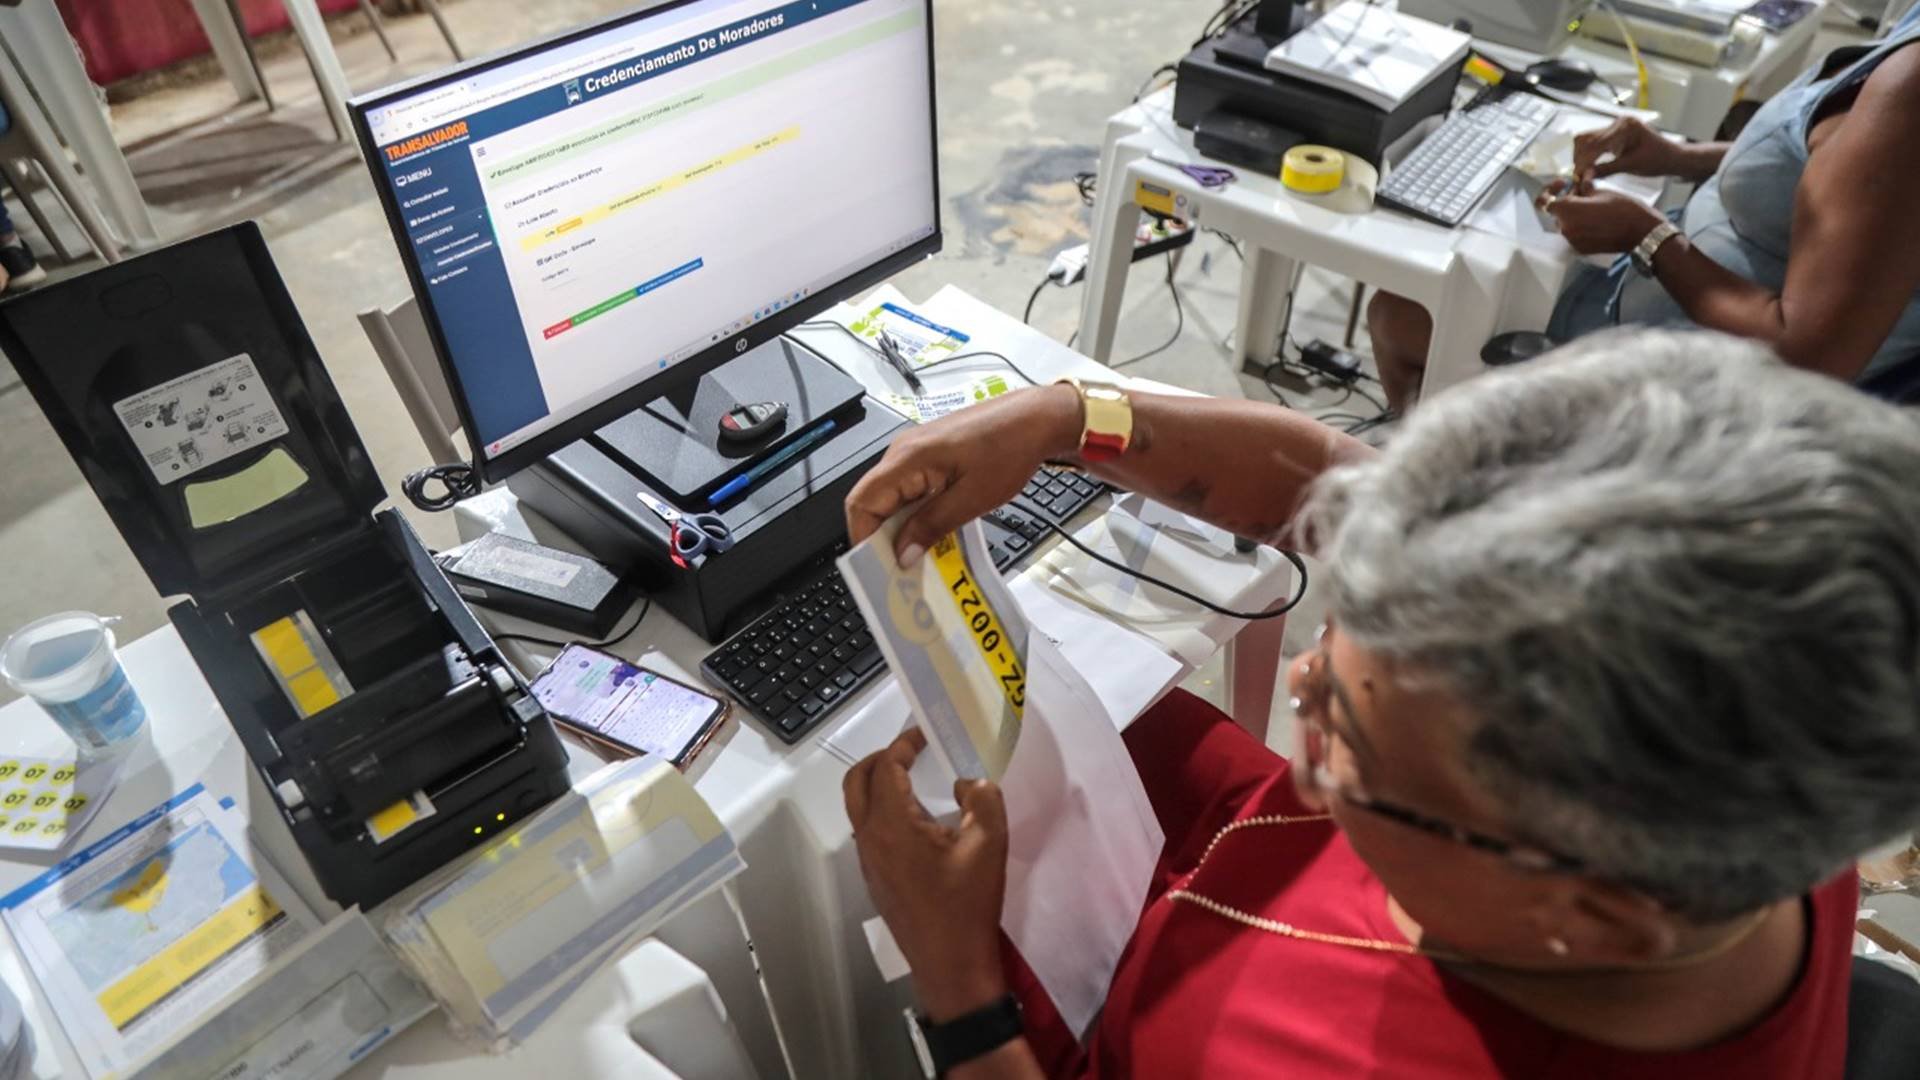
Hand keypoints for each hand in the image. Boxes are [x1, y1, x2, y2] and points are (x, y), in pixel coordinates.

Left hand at [844, 729, 1010, 1020]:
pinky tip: (918, 821)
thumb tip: (966, 782)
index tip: (925, 734)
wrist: (951, 962)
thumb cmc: (968, 902)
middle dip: (879, 758)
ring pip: (859, 809)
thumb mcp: (989, 842)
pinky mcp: (875, 879)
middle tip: (910, 750)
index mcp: (892, 824)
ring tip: (914, 780)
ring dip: (878, 786)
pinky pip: (869, 832)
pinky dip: (883, 812)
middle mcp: (870, 838)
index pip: (886, 768)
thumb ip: (982, 798)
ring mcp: (868, 861)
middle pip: (856, 783)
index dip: (903, 744)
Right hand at [846, 384, 1081, 565]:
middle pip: (872, 501)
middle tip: (900, 567)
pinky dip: (916, 512)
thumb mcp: (972, 498)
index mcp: (907, 457)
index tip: (877, 566)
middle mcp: (903, 451)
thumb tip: (903, 554)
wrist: (1035, 419)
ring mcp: (915, 451)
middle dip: (881, 537)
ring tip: (919, 554)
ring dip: (901, 527)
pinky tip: (934, 531)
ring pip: (892, 497)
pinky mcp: (929, 455)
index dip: (863, 537)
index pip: (861, 502)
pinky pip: (909, 488)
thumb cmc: (1009, 448)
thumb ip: (932, 526)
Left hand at [1540, 183, 1667, 255]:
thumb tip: (1582, 177)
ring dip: (1573, 213)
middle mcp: (1565, 228)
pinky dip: (1580, 224)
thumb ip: (1585, 186)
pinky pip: (1574, 233)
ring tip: (1592, 203)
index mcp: (1567, 211)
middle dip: (1566, 201)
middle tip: (1582, 190)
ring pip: (1565, 223)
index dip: (1550, 191)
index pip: (1544, 202)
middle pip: (1556, 212)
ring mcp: (1572, 241)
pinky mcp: (1581, 249)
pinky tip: (1595, 218)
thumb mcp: (1601, 191)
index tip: (1563, 184)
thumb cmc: (1622, 208)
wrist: (1640, 232)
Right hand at [1573, 118, 1678, 182]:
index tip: (1578, 175)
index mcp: (1626, 126)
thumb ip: (1607, 169)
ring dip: (1581, 156)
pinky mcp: (1614, 134)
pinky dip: (1588, 155)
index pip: (1596, 142)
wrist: (1672, 157)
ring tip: (1581, 173)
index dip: (1585, 160)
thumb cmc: (1658, 159)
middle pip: (1587, 138)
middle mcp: (1619, 122)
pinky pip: (1594, 142)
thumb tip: (1585, 176)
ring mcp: (1616, 127)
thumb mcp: (1632, 166)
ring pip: (1587, 139)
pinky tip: (1588, 167)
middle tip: (1577, 176)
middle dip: (1580, 157)